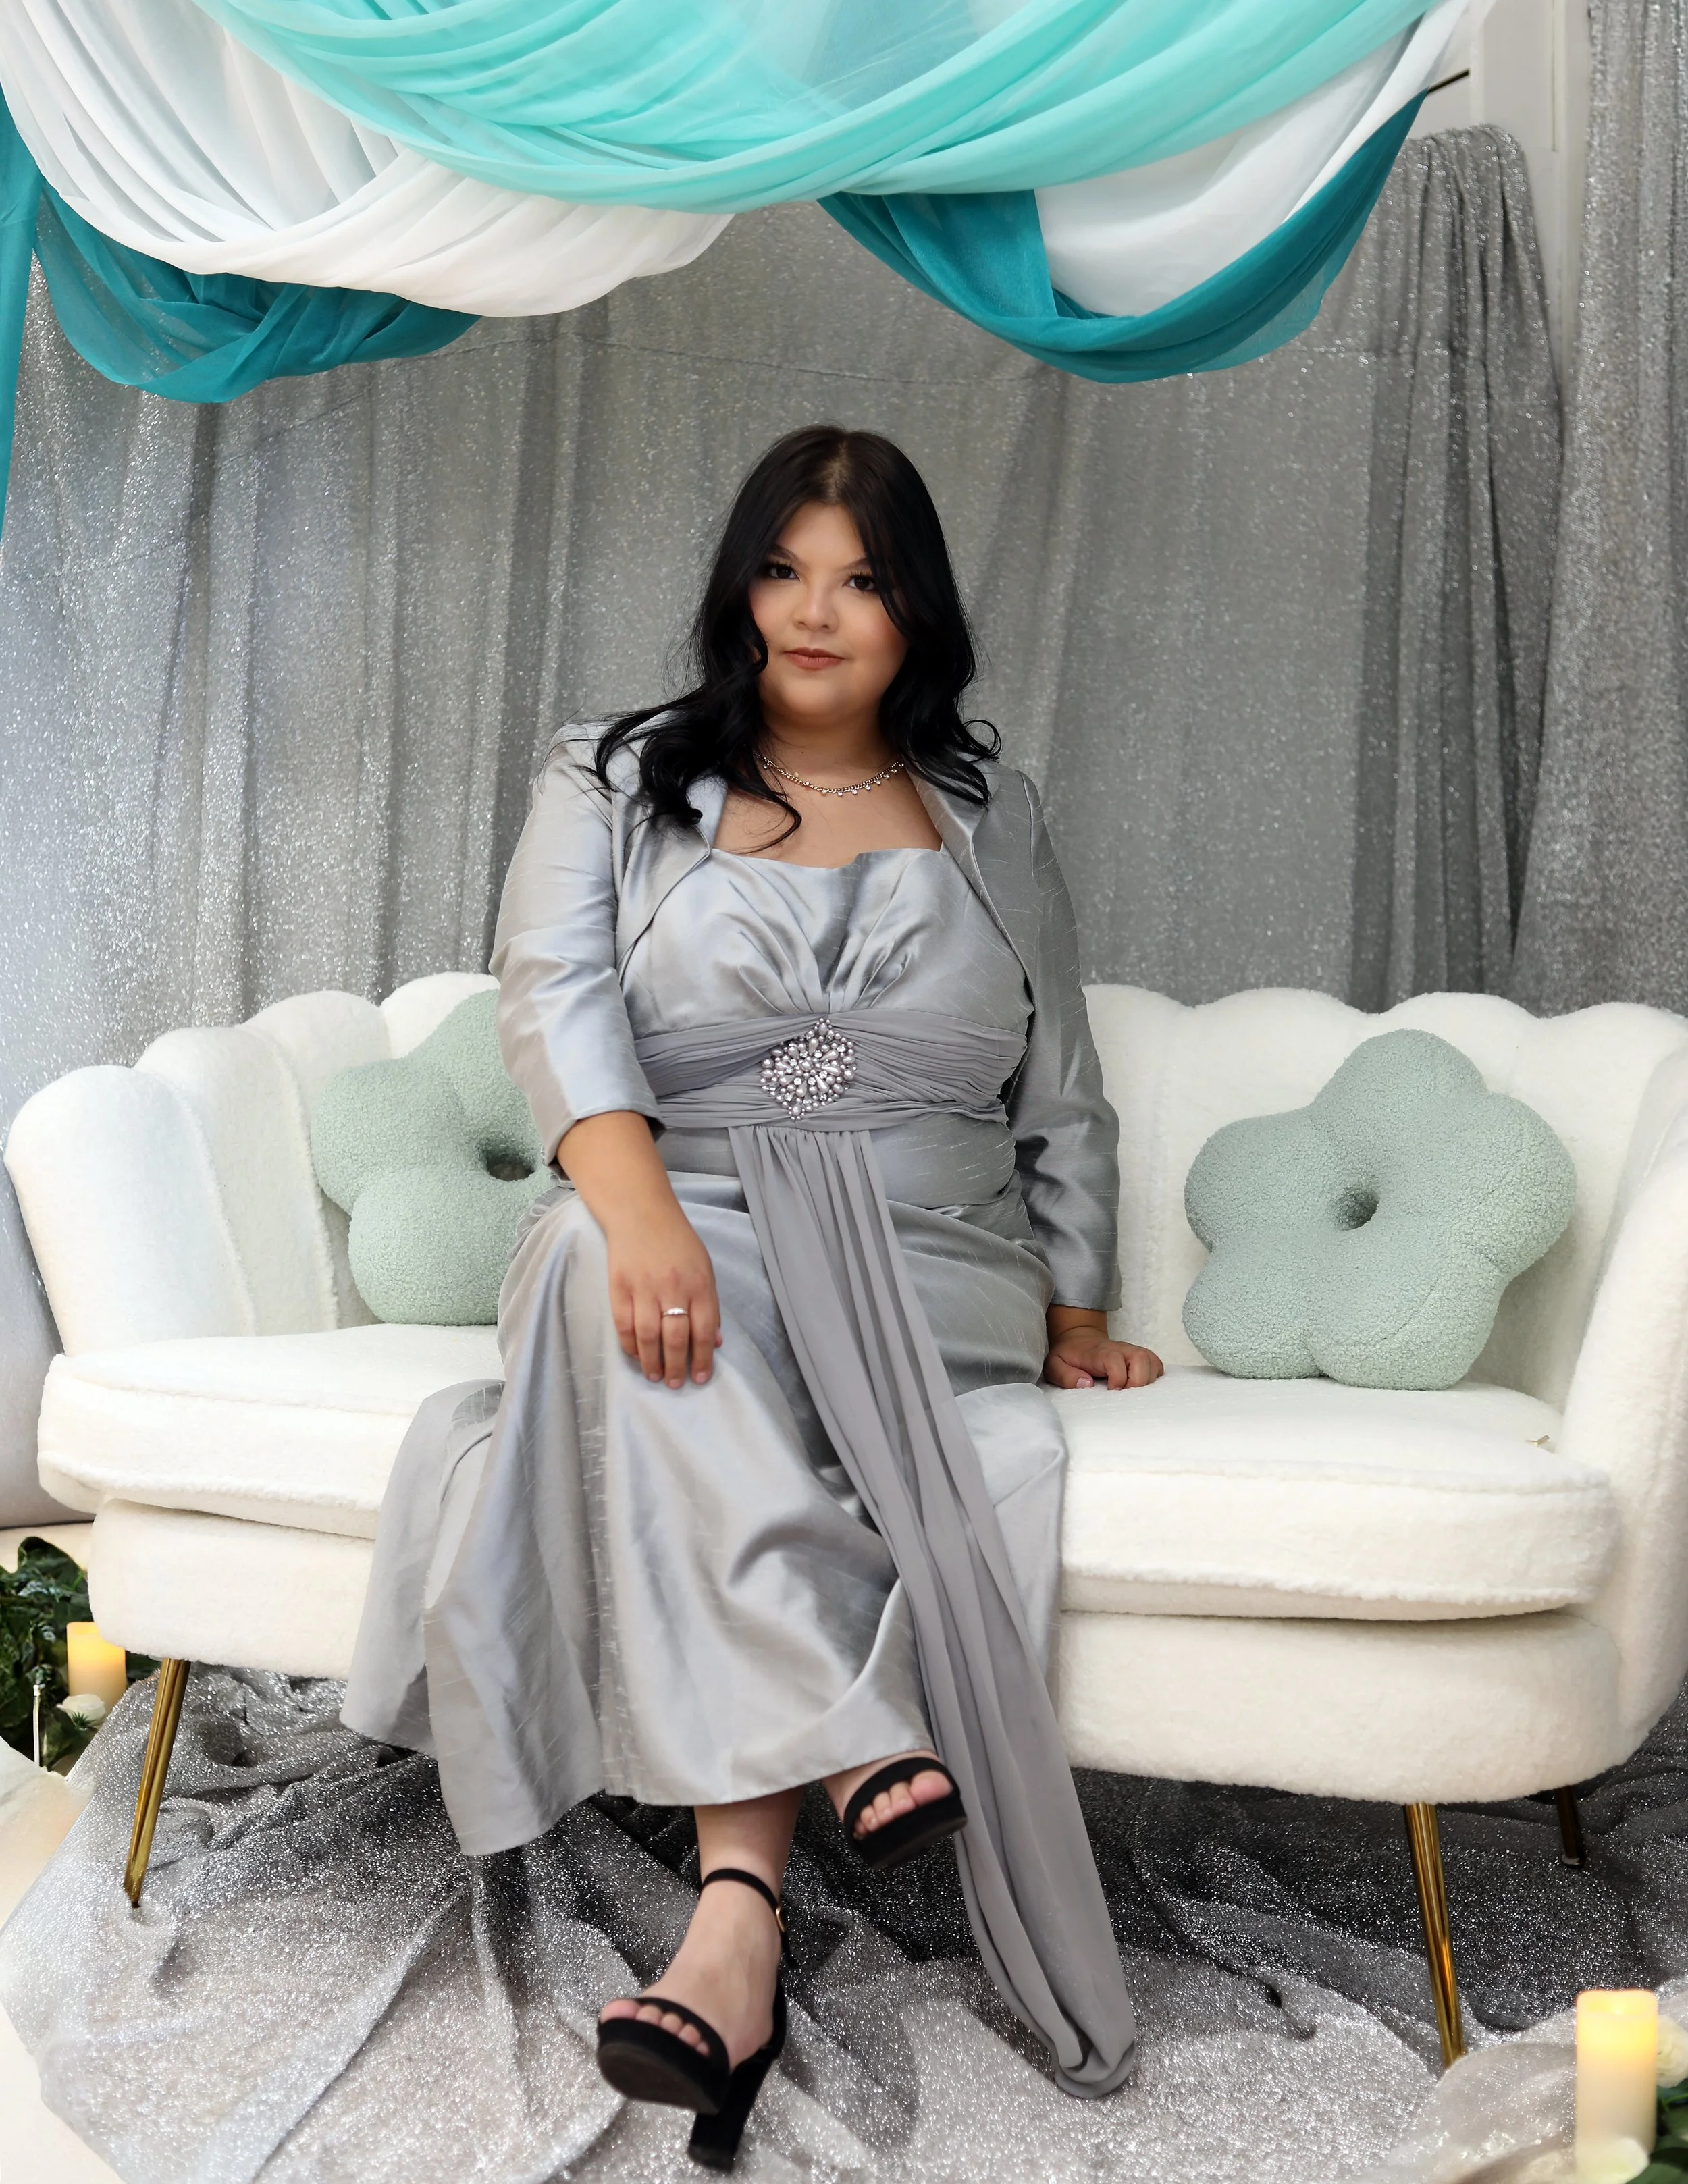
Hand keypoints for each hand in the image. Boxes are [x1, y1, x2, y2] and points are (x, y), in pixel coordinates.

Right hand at [604, 1199, 722, 1387]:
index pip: (704, 1330)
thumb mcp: (704, 1268)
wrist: (641, 1214)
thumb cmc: (678, 1242)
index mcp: (699, 1284)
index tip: (700, 1377)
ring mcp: (643, 1288)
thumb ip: (710, 1305)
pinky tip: (636, 1356)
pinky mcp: (619, 1288)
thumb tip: (716, 1341)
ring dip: (652, 1362)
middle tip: (676, 1384)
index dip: (703, 1358)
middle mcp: (672, 1288)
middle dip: (677, 1367)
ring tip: (655, 1376)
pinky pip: (624, 1325)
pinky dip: (630, 1345)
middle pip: (676, 1338)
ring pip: (648, 1336)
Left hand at [1043, 1308, 1162, 1391]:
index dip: (1117, 1378)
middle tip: (1125, 1396)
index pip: (1115, 1360)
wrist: (1079, 1338)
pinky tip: (1141, 1387)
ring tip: (1132, 1393)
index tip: (1110, 1391)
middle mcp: (1119, 1349)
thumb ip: (1065, 1375)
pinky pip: (1156, 1364)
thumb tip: (1087, 1384)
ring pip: (1152, 1361)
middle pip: (1141, 1358)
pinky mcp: (1140, 1356)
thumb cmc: (1068, 1356)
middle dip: (1138, 1382)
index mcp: (1098, 1352)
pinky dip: (1154, 1377)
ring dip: (1147, 1381)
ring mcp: (1131, 1351)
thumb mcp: (1054, 1365)